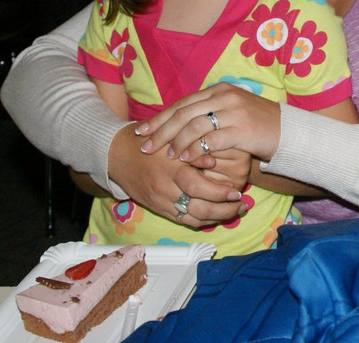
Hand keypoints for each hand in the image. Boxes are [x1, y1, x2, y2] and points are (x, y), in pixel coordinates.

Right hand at [108, 124, 244, 227]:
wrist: (117, 154)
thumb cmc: (149, 141)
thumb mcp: (171, 138)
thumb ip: (192, 149)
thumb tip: (214, 159)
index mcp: (170, 169)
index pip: (198, 187)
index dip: (220, 192)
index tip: (237, 191)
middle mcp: (165, 189)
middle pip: (198, 209)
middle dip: (223, 211)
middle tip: (241, 205)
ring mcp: (160, 202)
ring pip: (192, 219)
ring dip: (216, 218)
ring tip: (234, 212)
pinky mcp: (158, 209)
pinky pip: (183, 221)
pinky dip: (201, 220)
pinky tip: (216, 215)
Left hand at [135, 82, 281, 163]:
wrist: (287, 131)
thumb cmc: (256, 124)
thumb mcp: (231, 110)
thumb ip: (208, 111)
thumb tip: (178, 121)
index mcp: (219, 89)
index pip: (182, 103)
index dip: (160, 117)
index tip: (142, 131)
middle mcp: (225, 96)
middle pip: (184, 113)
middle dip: (161, 131)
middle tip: (145, 146)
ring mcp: (234, 112)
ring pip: (195, 125)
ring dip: (177, 141)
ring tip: (166, 155)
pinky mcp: (242, 130)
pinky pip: (211, 140)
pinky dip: (195, 149)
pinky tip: (186, 158)